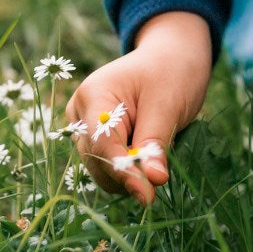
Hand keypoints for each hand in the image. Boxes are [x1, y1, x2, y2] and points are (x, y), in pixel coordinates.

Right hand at [65, 12, 211, 204]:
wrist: (172, 56)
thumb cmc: (172, 72)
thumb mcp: (169, 105)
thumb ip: (156, 144)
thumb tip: (152, 182)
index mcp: (94, 94)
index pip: (102, 145)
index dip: (124, 172)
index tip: (148, 195)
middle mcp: (80, 112)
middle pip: (97, 160)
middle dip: (129, 173)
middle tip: (161, 176)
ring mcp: (84, 125)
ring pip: (100, 168)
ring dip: (129, 172)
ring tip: (158, 155)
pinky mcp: (94, 137)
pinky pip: (107, 164)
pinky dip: (128, 168)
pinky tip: (148, 156)